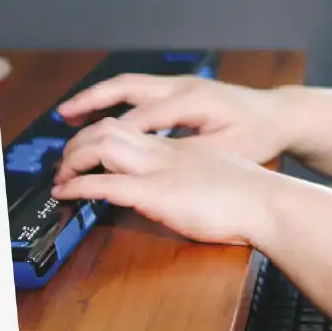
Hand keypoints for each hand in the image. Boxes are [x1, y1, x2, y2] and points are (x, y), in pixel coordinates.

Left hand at [51, 117, 278, 244]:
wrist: (270, 203)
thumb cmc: (254, 196)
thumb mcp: (221, 175)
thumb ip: (198, 175)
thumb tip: (185, 188)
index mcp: (182, 148)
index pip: (133, 127)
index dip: (103, 134)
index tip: (89, 149)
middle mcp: (167, 151)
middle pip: (111, 128)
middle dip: (79, 142)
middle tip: (66, 162)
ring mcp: (161, 169)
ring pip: (103, 145)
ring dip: (73, 159)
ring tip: (62, 176)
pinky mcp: (157, 193)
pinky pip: (106, 183)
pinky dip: (79, 186)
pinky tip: (67, 193)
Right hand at [57, 73, 290, 163]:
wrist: (281, 115)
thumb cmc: (259, 135)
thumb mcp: (229, 150)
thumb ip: (191, 155)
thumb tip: (154, 164)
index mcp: (192, 102)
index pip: (140, 119)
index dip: (109, 138)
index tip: (85, 156)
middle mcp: (183, 87)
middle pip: (127, 87)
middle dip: (92, 100)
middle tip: (63, 116)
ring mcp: (183, 84)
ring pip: (131, 84)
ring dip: (100, 96)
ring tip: (71, 112)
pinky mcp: (184, 89)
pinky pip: (142, 89)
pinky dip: (117, 98)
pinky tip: (104, 114)